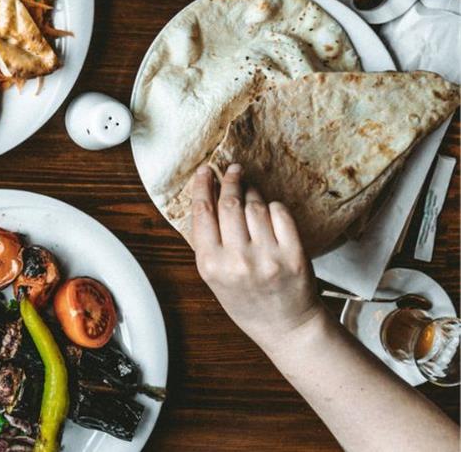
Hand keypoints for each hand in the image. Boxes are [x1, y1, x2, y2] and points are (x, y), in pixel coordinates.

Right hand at [188, 164, 326, 351]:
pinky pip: (280, 214)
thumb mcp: (214, 278)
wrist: (286, 327)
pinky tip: (269, 209)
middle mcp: (237, 260)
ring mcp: (268, 256)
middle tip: (231, 169)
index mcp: (211, 265)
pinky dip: (274, 206)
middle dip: (229, 181)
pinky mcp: (294, 254)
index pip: (203, 212)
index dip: (202, 186)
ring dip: (252, 192)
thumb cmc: (247, 303)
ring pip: (255, 206)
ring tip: (250, 189)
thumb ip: (208, 243)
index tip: (205, 171)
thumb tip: (206, 199)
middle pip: (228, 204)